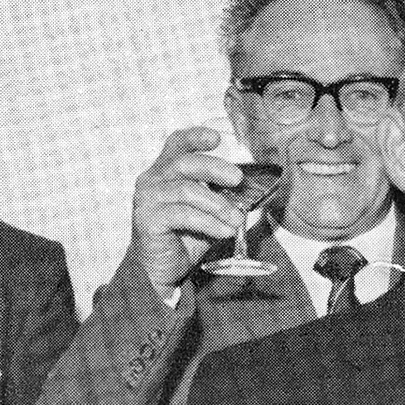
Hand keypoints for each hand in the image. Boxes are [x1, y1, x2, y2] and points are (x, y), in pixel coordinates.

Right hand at [132, 127, 246, 300]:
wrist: (162, 267)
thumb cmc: (186, 235)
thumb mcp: (210, 212)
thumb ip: (225, 197)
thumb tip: (257, 191)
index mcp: (167, 171)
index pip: (177, 143)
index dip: (195, 137)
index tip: (217, 138)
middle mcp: (153, 180)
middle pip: (184, 162)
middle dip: (215, 168)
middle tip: (238, 180)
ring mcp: (147, 199)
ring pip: (186, 190)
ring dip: (218, 205)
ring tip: (236, 220)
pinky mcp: (147, 220)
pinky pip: (182, 215)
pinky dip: (208, 222)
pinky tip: (224, 232)